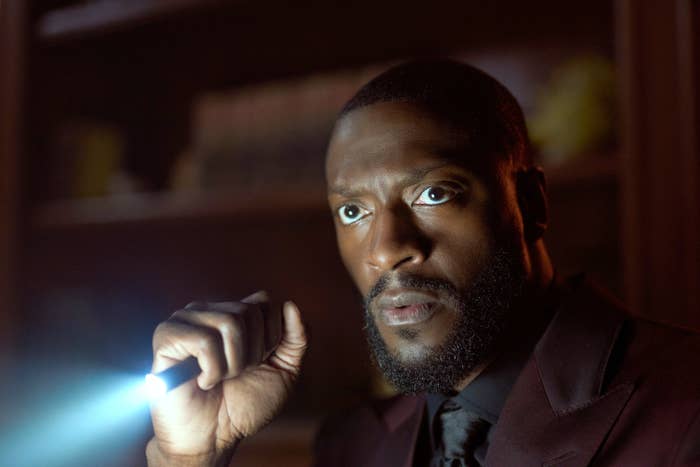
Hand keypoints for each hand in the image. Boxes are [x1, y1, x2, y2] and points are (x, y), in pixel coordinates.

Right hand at [146, 291, 306, 466]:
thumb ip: (296, 338)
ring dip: (233, 364)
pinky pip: (204, 340)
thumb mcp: (284, 370)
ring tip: (219, 379)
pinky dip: (212, 370)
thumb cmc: (244, 405)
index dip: (271, 336)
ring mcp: (185, 321)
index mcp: (233, 313)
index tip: (259, 362)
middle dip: (252, 353)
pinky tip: (202, 382)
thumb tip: (290, 305)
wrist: (213, 439)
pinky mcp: (166, 337)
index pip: (263, 301)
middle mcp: (209, 311)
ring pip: (229, 322)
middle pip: (248, 312)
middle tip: (236, 375)